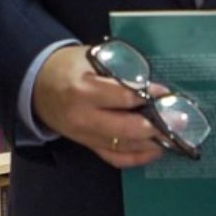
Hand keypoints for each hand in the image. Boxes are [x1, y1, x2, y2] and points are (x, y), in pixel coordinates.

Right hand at [32, 45, 164, 169]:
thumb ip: (119, 70)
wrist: (37, 86)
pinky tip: (154, 150)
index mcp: (84, 90)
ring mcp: (84, 136)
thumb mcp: (91, 57)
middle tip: (179, 121)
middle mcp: (84, 118)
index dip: (149, 97)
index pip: (124, 98)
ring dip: (152, 143)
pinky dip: (136, 157)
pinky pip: (114, 158)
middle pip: (127, 130)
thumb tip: (150, 85)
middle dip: (157, 126)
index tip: (166, 94)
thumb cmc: (68, 66)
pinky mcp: (86, 146)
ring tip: (173, 136)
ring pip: (124, 146)